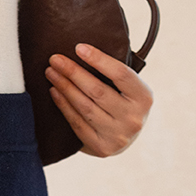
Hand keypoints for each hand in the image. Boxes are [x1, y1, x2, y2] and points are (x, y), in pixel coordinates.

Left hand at [45, 43, 153, 157]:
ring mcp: (118, 136)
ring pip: (85, 107)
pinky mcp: (101, 148)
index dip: (99, 59)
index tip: (78, 47)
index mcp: (144, 98)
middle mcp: (134, 119)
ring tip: (51, 72)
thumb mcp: (128, 88)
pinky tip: (54, 91)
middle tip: (55, 59)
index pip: (120, 74)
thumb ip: (114, 72)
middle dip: (73, 72)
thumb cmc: (123, 102)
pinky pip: (77, 123)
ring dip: (64, 87)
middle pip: (98, 91)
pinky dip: (63, 105)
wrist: (125, 137)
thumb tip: (82, 48)